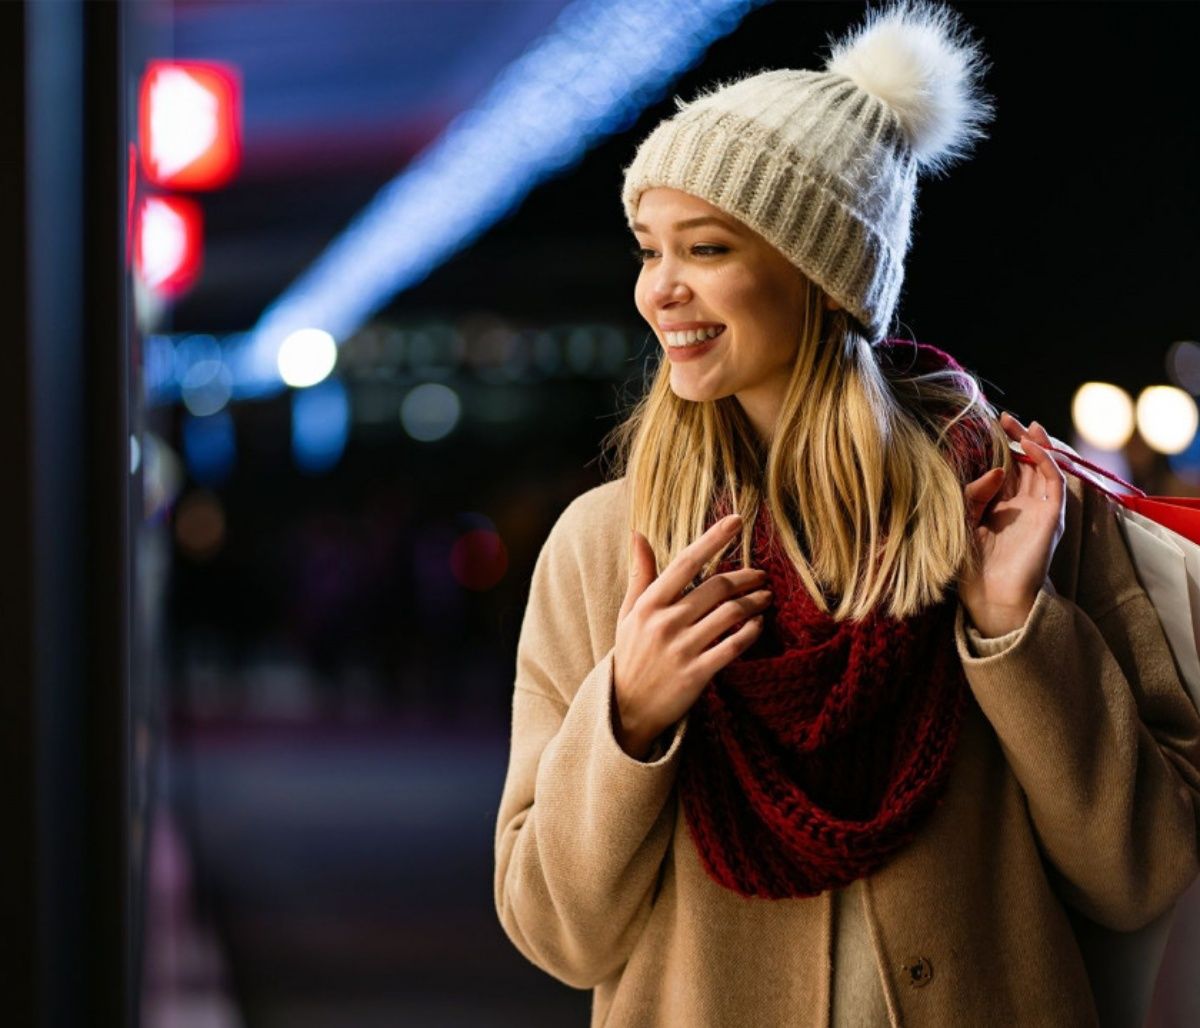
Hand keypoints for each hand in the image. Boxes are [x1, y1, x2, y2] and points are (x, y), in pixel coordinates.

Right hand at [612, 515, 771, 758]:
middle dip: (746, 577)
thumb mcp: (629, 613)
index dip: (714, 538)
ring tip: (766, 597)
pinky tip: (759, 624)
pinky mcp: (697, 674)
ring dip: (755, 602)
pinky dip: (751, 631)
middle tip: (761, 574)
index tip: (737, 520)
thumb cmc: (631, 655)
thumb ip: (641, 575)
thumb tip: (638, 534)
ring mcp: (682, 649)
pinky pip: (733, 645)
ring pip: (730, 614)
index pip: (686, 562)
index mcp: (648, 604)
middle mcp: (665, 623)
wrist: (626, 709)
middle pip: (716, 588)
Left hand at [957, 412, 1066, 636]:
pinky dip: (1046, 461)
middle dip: (1020, 439)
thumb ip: (975, 493)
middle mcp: (1024, 507)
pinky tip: (1032, 447)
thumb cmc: (973, 566)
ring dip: (1037, 444)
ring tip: (1024, 425)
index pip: (1008, 469)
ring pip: (1045, 468)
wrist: (991, 596)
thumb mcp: (964, 521)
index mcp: (1002, 508)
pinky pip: (1054, 482)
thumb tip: (998, 469)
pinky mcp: (1051, 517)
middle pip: (1028, 464)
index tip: (992, 426)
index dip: (1003, 448)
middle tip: (1007, 418)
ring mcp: (1040, 511)